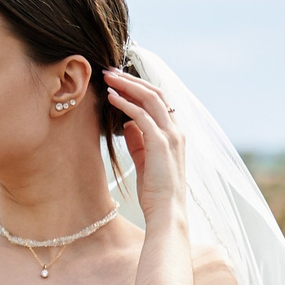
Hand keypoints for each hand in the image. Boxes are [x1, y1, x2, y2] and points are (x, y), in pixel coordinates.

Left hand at [104, 67, 186, 217]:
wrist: (167, 212)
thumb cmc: (156, 191)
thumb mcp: (145, 161)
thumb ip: (138, 141)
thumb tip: (127, 124)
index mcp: (175, 134)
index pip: (160, 100)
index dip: (139, 87)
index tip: (118, 80)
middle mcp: (177, 130)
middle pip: (155, 93)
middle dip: (131, 80)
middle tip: (110, 71)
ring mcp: (171, 135)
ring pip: (150, 98)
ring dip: (127, 85)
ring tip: (107, 77)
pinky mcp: (161, 143)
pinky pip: (141, 115)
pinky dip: (126, 103)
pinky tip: (111, 97)